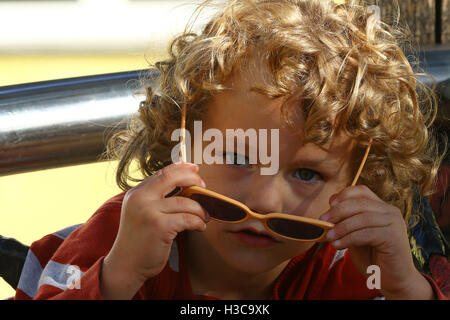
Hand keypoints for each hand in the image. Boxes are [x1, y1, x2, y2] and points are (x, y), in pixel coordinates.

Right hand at [100, 162, 208, 298]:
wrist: (125, 266)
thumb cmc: (138, 241)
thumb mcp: (140, 213)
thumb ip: (155, 198)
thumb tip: (184, 185)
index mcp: (136, 193)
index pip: (162, 173)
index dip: (181, 168)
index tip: (194, 169)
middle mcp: (140, 198)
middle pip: (172, 178)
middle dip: (192, 180)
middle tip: (204, 187)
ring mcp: (149, 212)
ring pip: (185, 202)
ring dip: (199, 209)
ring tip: (204, 216)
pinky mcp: (160, 226)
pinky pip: (188, 218)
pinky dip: (198, 222)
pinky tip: (200, 227)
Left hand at [320, 185, 433, 298]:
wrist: (393, 279)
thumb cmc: (373, 257)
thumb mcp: (356, 235)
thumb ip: (347, 222)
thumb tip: (327, 213)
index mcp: (382, 208)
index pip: (362, 191)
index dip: (344, 195)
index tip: (329, 204)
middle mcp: (391, 212)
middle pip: (360, 203)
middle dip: (338, 211)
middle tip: (323, 221)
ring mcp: (394, 224)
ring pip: (362, 218)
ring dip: (342, 227)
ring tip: (329, 236)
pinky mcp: (394, 238)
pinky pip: (366, 233)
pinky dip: (349, 238)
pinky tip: (338, 245)